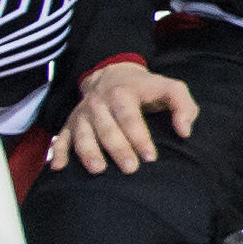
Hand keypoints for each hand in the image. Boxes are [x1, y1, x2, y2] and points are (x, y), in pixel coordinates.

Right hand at [49, 60, 196, 172]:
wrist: (112, 73)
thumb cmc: (146, 88)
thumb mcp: (169, 88)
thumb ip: (184, 106)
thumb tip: (185, 131)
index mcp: (123, 93)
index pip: (130, 117)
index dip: (140, 137)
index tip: (150, 157)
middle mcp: (99, 103)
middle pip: (107, 128)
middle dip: (118, 149)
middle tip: (130, 169)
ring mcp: (83, 114)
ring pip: (83, 134)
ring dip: (88, 152)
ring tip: (98, 170)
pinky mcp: (71, 123)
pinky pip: (61, 137)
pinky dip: (58, 152)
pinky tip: (57, 168)